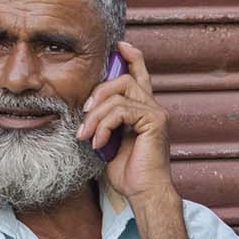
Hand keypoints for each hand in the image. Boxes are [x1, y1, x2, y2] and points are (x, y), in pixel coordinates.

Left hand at [77, 40, 175, 205]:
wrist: (143, 192)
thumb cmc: (127, 173)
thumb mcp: (107, 143)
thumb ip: (102, 124)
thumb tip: (83, 114)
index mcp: (142, 109)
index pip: (139, 74)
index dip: (130, 56)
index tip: (117, 46)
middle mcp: (152, 106)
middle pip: (123, 79)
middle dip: (97, 94)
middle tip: (83, 116)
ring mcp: (155, 112)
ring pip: (119, 94)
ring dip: (96, 115)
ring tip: (86, 136)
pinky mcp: (155, 121)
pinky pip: (122, 110)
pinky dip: (105, 125)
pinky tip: (98, 143)